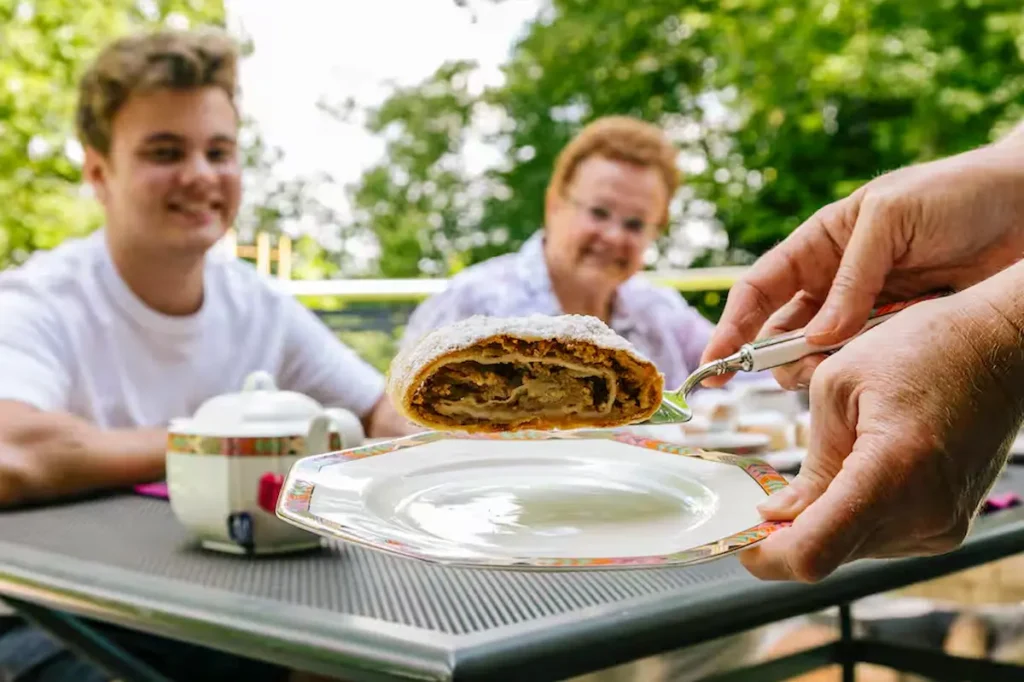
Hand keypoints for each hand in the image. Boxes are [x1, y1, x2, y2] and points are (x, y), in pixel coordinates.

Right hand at [702, 132, 1023, 388]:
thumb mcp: (891, 219)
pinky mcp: (900, 332)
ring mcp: (866, 310)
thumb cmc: (957, 194)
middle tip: (788, 377)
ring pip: (818, 354)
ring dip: (816, 369)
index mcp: (820, 243)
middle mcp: (835, 281)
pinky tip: (867, 369)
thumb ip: (853, 278)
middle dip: (771, 359)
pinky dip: (856, 372)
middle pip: (781, 331)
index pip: (759, 289)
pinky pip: (863, 361)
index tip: (712, 364)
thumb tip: (818, 337)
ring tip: (834, 372)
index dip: (731, 326)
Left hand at [740, 287, 1023, 581]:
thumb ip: (808, 462)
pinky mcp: (948, 526)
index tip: (740, 542)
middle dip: (786, 534)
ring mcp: (941, 526)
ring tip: (816, 471)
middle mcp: (922, 513)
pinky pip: (880, 536)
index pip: (813, 553)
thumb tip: (779, 515)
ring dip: (821, 522)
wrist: (1001, 348)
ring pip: (851, 548)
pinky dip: (852, 516)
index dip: (766, 556)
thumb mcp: (839, 387)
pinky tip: (849, 476)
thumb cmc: (925, 350)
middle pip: (828, 553)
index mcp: (890, 473)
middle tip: (760, 501)